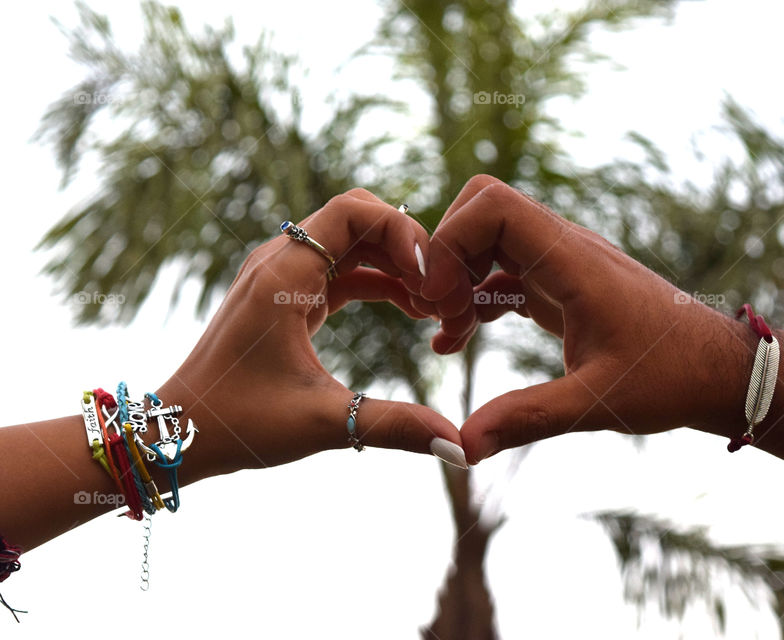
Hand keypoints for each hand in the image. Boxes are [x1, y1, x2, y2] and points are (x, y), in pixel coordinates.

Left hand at [156, 188, 466, 482]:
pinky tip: (409, 310)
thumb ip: (395, 427)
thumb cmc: (239, 423)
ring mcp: (281, 277)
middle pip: (357, 217)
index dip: (402, 232)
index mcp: (284, 272)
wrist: (178, 432)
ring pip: (351, 243)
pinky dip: (377, 281)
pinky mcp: (285, 297)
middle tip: (438, 287)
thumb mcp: (323, 422)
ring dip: (394, 263)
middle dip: (404, 244)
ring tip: (432, 304)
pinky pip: (341, 270)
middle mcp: (280, 261)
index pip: (354, 211)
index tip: (431, 277)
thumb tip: (459, 446)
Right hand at [419, 175, 749, 462]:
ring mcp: (563, 264)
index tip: (438, 301)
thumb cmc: (672, 379)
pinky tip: (457, 341)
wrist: (719, 371)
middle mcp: (565, 250)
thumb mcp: (597, 403)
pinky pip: (503, 272)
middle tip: (439, 315)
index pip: (493, 206)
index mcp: (573, 261)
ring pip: (489, 239)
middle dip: (446, 256)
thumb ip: (527, 419)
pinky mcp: (562, 285)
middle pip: (482, 210)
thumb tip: (461, 447)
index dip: (450, 241)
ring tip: (446, 335)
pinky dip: (474, 298)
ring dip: (458, 278)